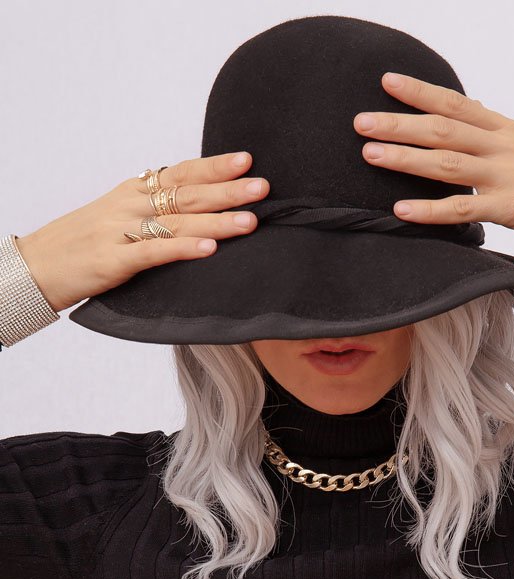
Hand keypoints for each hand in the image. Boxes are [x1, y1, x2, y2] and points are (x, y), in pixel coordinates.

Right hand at [14, 153, 269, 312]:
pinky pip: (154, 253)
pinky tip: (210, 250)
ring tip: (250, 221)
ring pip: (177, 222)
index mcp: (132, 192)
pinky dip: (183, 249)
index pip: (180, 174)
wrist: (34, 266)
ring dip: (217, 221)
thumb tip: (194, 208)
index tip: (246, 160)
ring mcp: (121, 231)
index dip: (214, 167)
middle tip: (262, 186)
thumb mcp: (117, 216)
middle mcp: (130, 205)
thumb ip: (152, 210)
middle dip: (228, 190)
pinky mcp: (113, 260)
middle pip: (186, 195)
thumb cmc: (80, 244)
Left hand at [353, 72, 513, 253]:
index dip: (420, 92)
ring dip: (405, 158)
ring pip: (447, 163)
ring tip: (369, 155)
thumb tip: (451, 141)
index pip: (456, 104)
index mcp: (505, 129)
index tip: (386, 82)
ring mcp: (507, 176)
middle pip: (442, 129)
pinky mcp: (512, 208)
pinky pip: (463, 209)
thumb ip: (488, 143)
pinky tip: (401, 210)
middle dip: (398, 124)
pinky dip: (429, 210)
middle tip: (360, 122)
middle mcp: (503, 145)